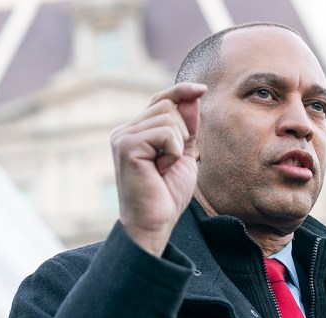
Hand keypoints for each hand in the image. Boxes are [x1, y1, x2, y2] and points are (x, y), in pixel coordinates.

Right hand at [110, 83, 206, 255]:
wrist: (155, 221)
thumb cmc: (167, 194)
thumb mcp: (182, 153)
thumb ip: (186, 126)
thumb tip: (192, 96)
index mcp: (136, 132)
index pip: (160, 100)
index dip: (181, 92)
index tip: (202, 89)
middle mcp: (125, 131)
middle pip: (167, 105)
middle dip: (182, 131)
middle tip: (171, 160)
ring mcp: (123, 136)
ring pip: (167, 117)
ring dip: (177, 143)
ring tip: (164, 167)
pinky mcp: (126, 145)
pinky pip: (164, 132)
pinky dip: (172, 150)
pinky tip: (161, 169)